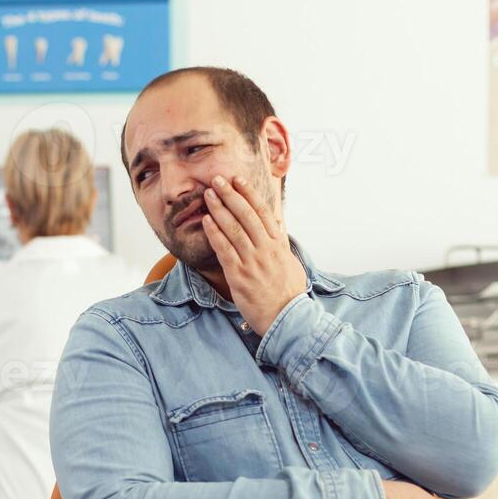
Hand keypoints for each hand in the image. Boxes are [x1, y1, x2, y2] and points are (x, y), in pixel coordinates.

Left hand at [200, 174, 307, 334]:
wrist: (286, 318)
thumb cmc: (287, 293)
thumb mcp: (290, 262)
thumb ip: (281, 241)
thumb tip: (278, 222)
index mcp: (278, 245)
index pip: (263, 212)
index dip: (249, 194)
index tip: (238, 180)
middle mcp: (266, 249)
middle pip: (247, 216)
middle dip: (231, 195)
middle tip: (217, 180)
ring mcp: (253, 262)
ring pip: (234, 229)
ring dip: (220, 210)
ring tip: (208, 195)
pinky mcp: (240, 276)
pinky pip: (225, 250)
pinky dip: (215, 233)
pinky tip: (206, 221)